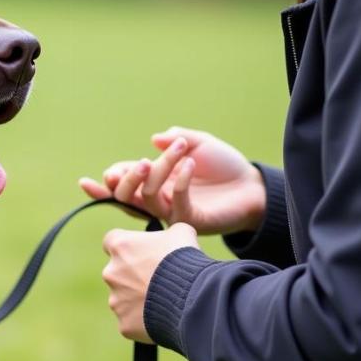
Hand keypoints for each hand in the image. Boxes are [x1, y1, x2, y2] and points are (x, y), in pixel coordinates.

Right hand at [79, 126, 265, 234]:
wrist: (253, 185)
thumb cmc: (223, 165)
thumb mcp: (199, 142)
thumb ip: (176, 138)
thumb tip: (154, 139)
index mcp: (154, 180)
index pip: (122, 184)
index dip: (109, 181)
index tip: (106, 174)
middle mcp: (158, 199)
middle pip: (126, 197)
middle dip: (126, 181)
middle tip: (141, 163)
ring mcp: (173, 212)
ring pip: (149, 198)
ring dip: (155, 174)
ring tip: (171, 153)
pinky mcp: (191, 222)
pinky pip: (177, 203)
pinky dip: (180, 181)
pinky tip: (190, 164)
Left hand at [102, 222, 199, 342]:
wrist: (191, 298)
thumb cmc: (184, 261)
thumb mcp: (181, 233)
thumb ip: (169, 232)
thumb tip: (172, 236)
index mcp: (120, 246)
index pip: (111, 241)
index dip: (127, 247)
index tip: (139, 252)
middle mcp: (111, 273)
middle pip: (117, 273)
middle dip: (133, 276)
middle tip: (158, 281)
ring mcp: (116, 300)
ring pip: (124, 299)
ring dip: (139, 299)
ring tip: (165, 301)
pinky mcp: (124, 324)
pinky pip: (132, 321)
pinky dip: (144, 321)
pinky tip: (163, 318)